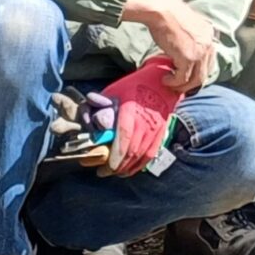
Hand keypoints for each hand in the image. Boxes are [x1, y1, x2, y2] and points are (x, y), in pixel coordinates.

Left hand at [100, 56, 183, 175]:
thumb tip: (93, 123)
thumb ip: (101, 108)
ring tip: (113, 172)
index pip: (125, 135)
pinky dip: (139, 165)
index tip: (106, 166)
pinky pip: (150, 154)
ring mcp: (155, 128)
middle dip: (117, 165)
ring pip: (141, 155)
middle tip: (102, 172)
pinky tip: (129, 170)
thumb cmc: (133, 86)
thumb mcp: (114, 92)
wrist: (160, 82)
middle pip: (132, 150)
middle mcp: (145, 121)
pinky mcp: (160, 133)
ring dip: (127, 167)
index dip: (117, 153)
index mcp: (131, 110)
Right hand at [120, 0, 215, 91]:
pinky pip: (183, 78)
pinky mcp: (188, 58)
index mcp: (210, 35)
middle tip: (180, 87)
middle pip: (205, 72)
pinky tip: (166, 79)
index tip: (187, 76)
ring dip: (183, 86)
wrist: (161, 9)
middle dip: (192, 83)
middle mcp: (209, 44)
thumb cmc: (168, 15)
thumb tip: (183, 52)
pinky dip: (174, 82)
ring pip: (196, 79)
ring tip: (171, 84)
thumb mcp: (187, 27)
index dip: (198, 71)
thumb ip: (191, 39)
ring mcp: (200, 52)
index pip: (209, 60)